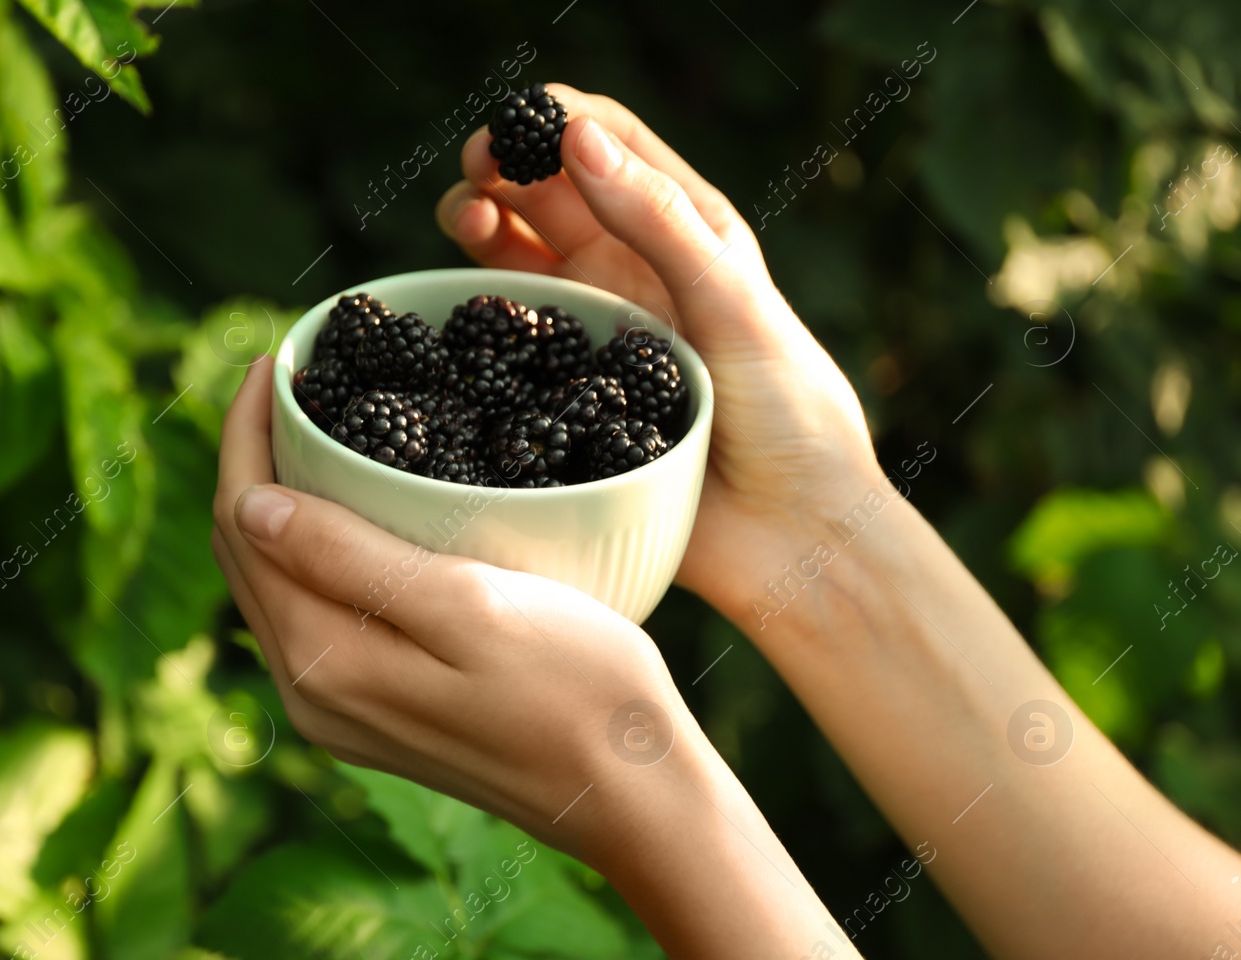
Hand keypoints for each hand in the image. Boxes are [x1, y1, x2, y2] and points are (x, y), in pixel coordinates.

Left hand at [211, 356, 699, 862]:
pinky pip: (314, 615)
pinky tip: (350, 515)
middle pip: (247, 554)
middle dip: (253, 461)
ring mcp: (341, 711)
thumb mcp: (466, 605)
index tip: (277, 359)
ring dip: (278, 506)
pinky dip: (313, 553)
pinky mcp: (377, 715)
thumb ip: (348, 559)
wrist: (632, 793)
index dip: (245, 434)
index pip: (243, 522)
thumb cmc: (576, 686)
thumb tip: (248, 504)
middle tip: (293, 381)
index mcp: (322, 658)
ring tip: (313, 431)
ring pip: (276, 585)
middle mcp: (312, 693)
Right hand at [437, 85, 883, 612]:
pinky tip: (466, 311)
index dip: (554, 119)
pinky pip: (508, 342)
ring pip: (516, 257)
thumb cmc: (792, 417)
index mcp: (685, 230)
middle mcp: (633, 272)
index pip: (606, 143)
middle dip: (502, 166)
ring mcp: (595, 334)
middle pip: (546, 192)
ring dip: (481, 224)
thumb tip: (577, 137)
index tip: (515, 126)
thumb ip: (660, 222)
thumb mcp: (734, 305)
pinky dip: (477, 315)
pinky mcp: (566, 396)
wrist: (791, 541)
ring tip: (467, 222)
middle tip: (476, 175)